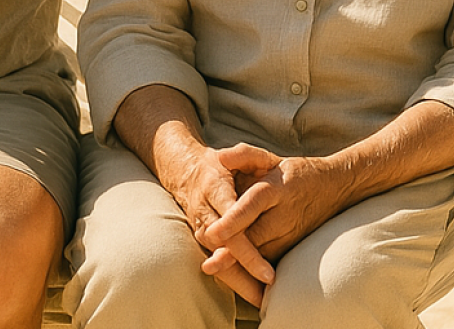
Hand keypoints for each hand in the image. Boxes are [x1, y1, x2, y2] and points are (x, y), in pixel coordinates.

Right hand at [151, 138, 275, 305]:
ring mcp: (202, 229)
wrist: (186, 173)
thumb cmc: (218, 165)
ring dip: (239, 281)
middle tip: (268, 288)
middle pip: (224, 249)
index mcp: (214, 190)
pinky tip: (252, 293)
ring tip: (263, 299)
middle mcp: (205, 214)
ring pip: (218, 260)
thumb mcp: (233, 154)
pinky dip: (233, 279)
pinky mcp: (203, 239)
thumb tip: (233, 157)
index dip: (245, 248)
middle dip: (245, 272)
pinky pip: (218, 262)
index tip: (265, 267)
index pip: (230, 223)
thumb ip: (244, 154)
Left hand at [201, 144, 345, 262]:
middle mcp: (283, 214)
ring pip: (262, 255)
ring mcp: (290, 234)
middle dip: (232, 253)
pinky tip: (232, 277)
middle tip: (209, 265)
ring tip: (214, 270)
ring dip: (240, 266)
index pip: (250, 206)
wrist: (335, 187)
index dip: (232, 221)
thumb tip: (221, 157)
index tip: (212, 233)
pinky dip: (251, 271)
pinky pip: (269, 261)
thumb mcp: (270, 158)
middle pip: (255, 237)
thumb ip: (243, 155)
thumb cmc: (293, 172)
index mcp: (274, 188)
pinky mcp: (292, 247)